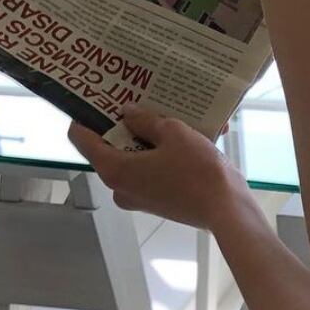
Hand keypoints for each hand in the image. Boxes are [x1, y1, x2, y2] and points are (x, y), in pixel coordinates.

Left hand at [68, 106, 248, 231]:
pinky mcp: (157, 204)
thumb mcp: (173, 133)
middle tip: (139, 103)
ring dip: (149, 140)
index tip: (101, 99)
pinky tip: (186, 140)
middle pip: (108, 148)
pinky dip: (163, 157)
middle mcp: (119, 187)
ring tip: (171, 119)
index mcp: (114, 169)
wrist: (228, 210)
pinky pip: (152, 173)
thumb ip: (145, 120)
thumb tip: (128, 113)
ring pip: (134, 160)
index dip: (87, 115)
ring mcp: (138, 198)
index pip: (80, 137)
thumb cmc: (199, 171)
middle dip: (124, 126)